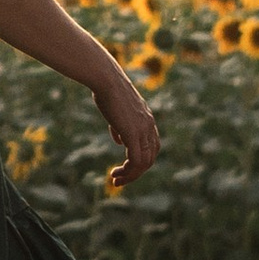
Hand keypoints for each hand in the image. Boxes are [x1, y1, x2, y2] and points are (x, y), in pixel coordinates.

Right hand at [91, 57, 159, 189]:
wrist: (106, 79)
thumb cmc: (107, 90)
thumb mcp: (116, 110)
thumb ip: (120, 126)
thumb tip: (119, 140)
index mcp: (147, 120)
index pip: (152, 147)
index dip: (141, 160)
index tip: (125, 167)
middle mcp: (149, 126)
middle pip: (150, 158)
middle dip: (136, 172)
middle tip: (120, 180)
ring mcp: (143, 130)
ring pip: (143, 162)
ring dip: (130, 175)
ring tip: (116, 181)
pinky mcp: (133, 133)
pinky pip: (135, 160)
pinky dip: (128, 171)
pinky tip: (116, 174)